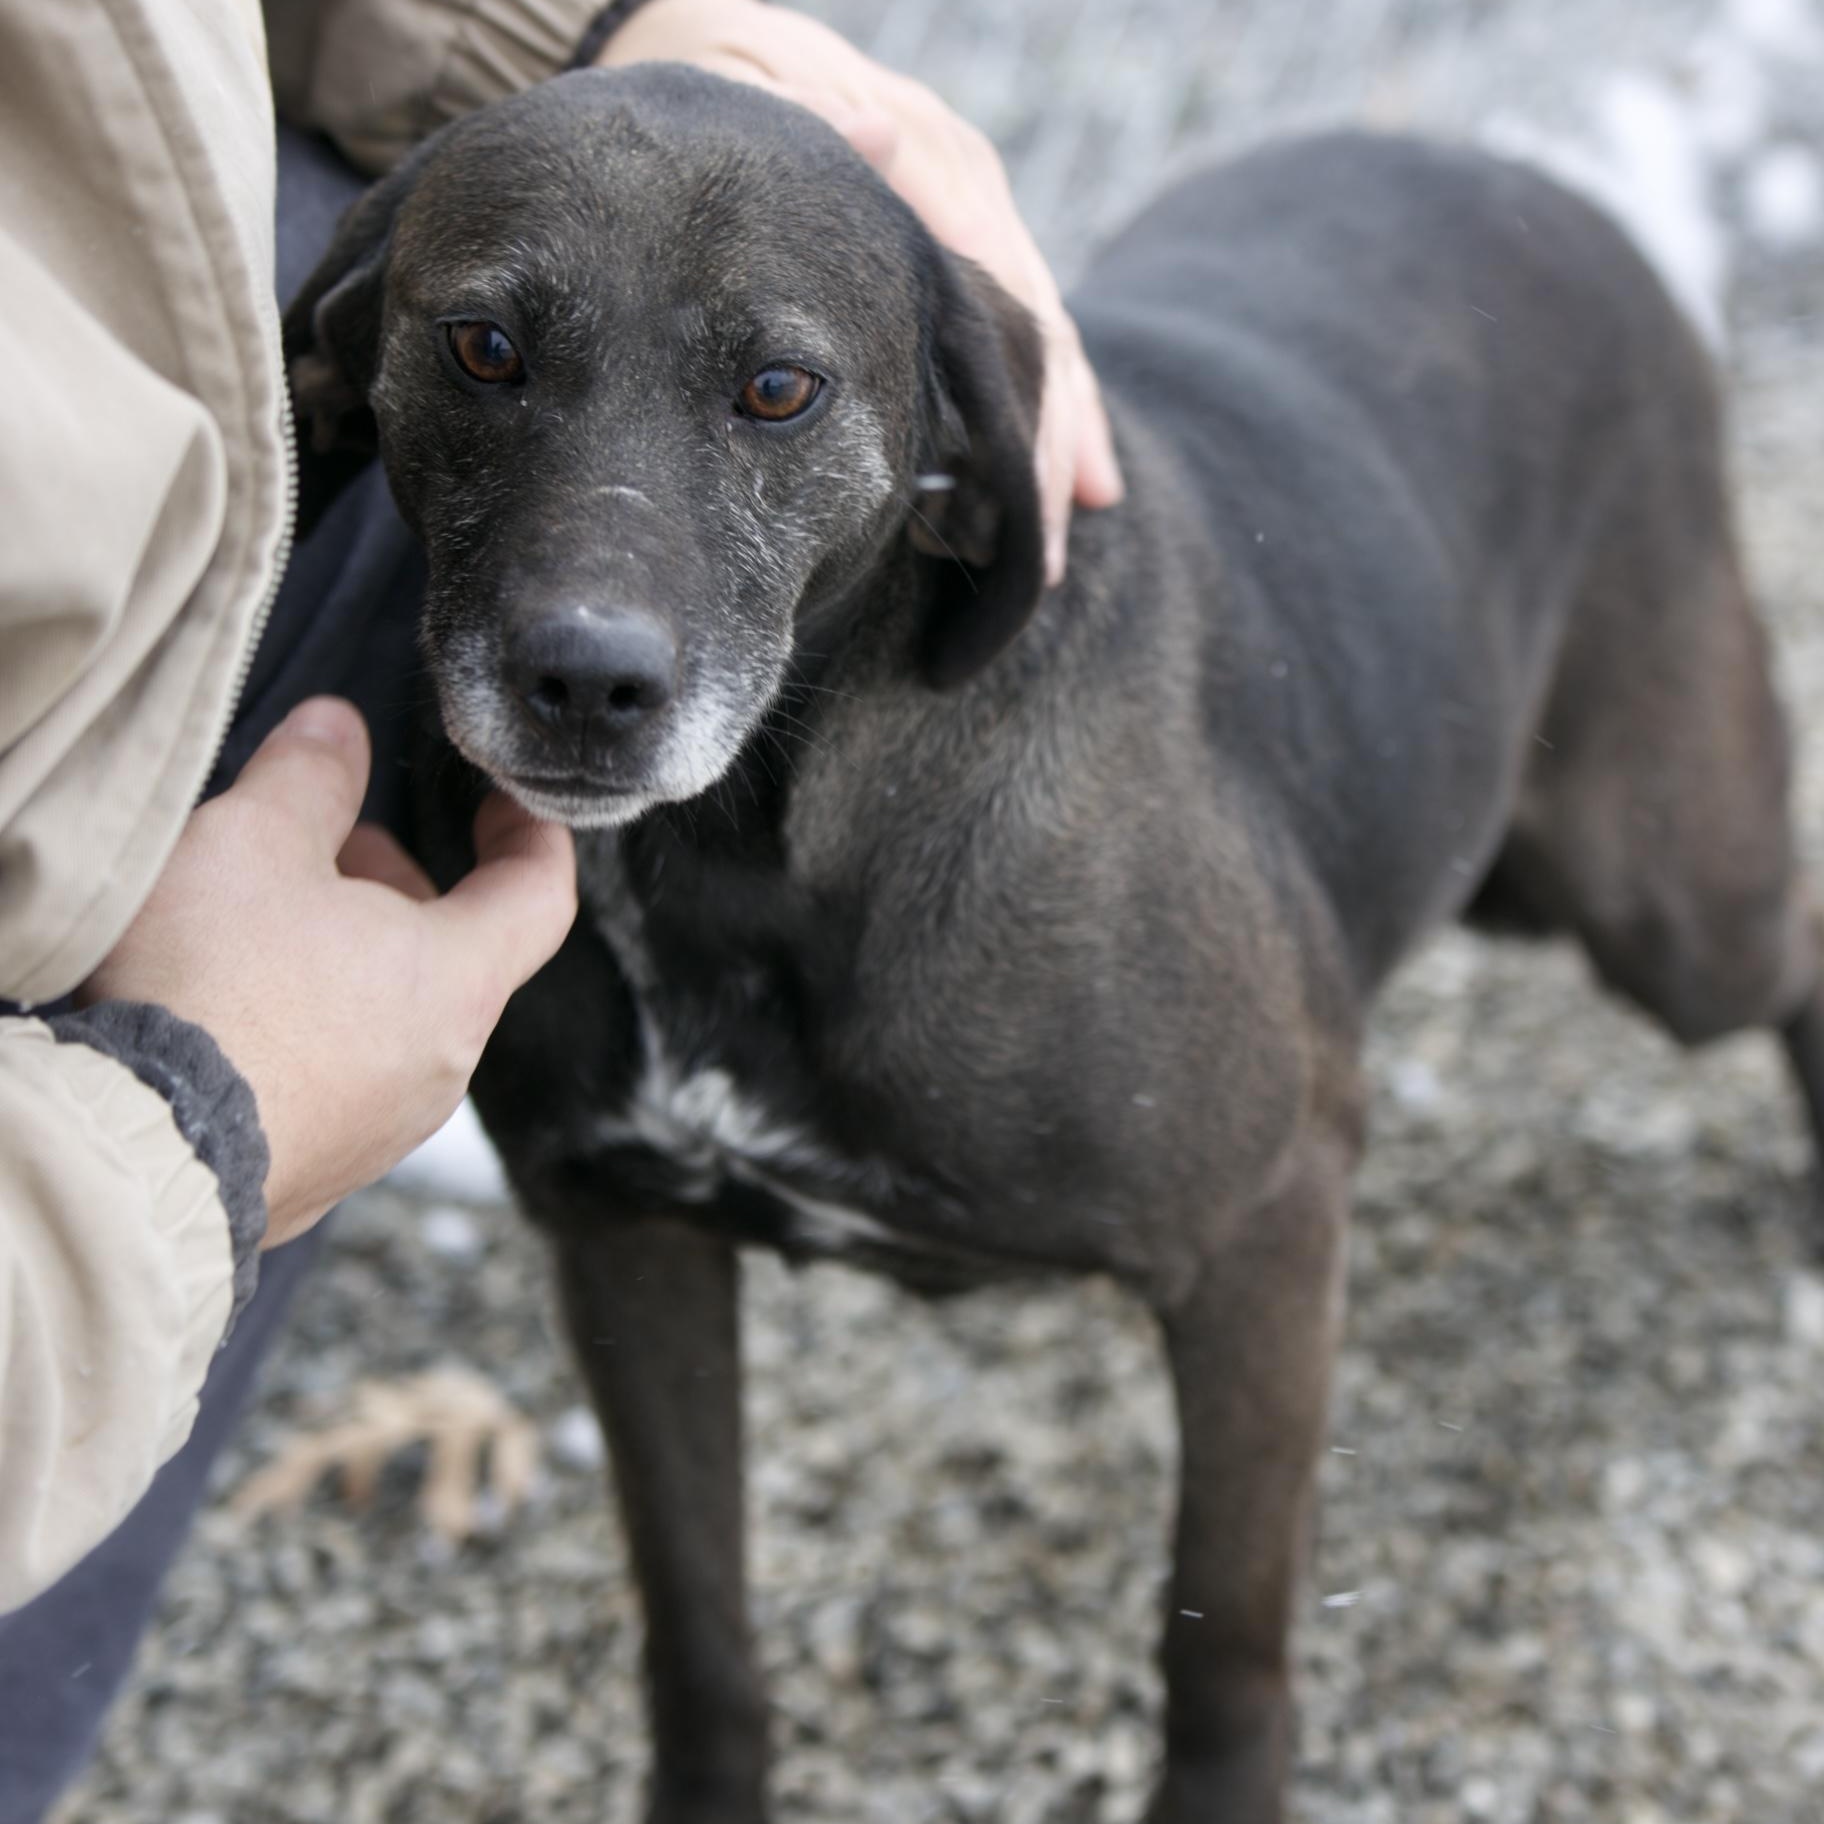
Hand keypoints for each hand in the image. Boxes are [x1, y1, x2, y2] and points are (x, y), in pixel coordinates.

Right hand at [81, 699, 576, 1247]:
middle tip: (338, 848)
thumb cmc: (214, 991)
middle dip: (404, 890)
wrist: (142, 1150)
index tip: (508, 803)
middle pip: (458, 954)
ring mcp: (387, 1125)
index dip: (532, 836)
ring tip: (270, 918)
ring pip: (397, 1016)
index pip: (541, 896)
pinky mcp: (324, 1166)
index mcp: (460, 979)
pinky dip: (314, 1026)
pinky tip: (239, 1007)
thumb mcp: (255, 842)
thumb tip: (338, 730)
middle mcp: (443, 1062)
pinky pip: (343, 1076)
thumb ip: (309, 775)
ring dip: (352, 957)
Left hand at [597, 0, 1124, 583]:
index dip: (1018, 401)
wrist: (709, 42)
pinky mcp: (953, 248)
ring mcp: (966, 221)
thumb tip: (876, 139)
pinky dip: (1028, 420)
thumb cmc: (714, 78)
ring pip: (1034, 347)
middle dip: (1044, 450)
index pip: (1000, 292)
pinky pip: (1008, 342)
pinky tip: (1048, 489)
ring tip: (1050, 548)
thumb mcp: (746, 85)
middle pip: (1033, 335)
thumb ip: (808, 118)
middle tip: (1045, 557)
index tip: (1017, 499)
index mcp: (929, 155)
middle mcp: (967, 188)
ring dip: (1048, 449)